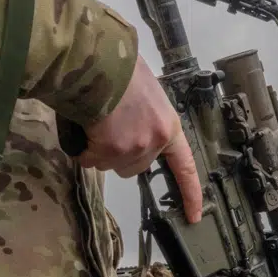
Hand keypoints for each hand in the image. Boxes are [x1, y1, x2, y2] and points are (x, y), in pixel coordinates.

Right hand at [74, 58, 202, 222]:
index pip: (185, 166)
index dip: (190, 193)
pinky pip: (90, 160)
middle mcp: (157, 141)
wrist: (100, 61)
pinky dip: (83, 149)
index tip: (194, 216)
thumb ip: (147, 119)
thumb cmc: (121, 69)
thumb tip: (133, 126)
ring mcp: (135, 147)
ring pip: (110, 164)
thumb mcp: (147, 94)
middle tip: (109, 127)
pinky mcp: (112, 149)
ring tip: (96, 122)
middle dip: (119, 154)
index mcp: (170, 127)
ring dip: (99, 150)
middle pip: (135, 168)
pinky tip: (85, 126)